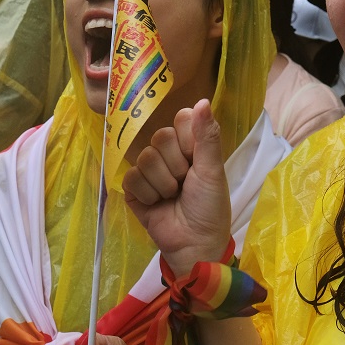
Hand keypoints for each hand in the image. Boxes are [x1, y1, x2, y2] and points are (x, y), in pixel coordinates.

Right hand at [124, 99, 231, 276]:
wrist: (194, 243)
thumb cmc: (210, 206)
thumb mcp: (212, 170)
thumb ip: (206, 136)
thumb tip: (203, 100)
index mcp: (190, 145)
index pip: (181, 119)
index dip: (188, 139)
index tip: (197, 159)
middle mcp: (168, 154)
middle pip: (160, 137)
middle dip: (176, 166)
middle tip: (185, 183)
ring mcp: (149, 171)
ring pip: (145, 158)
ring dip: (163, 183)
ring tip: (173, 197)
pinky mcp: (133, 190)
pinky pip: (131, 177)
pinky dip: (148, 194)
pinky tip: (158, 204)